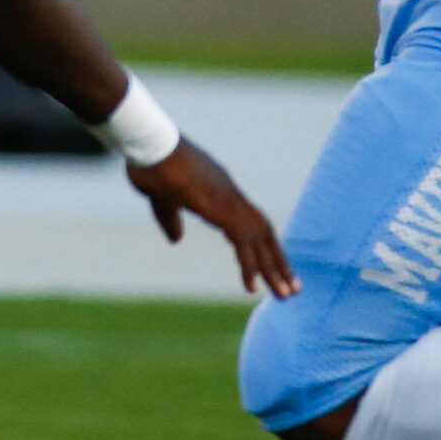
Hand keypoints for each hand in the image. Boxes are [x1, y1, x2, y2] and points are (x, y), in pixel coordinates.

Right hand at [127, 139, 299, 298]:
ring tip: (284, 294)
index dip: (264, 247)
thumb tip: (177, 239)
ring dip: (273, 268)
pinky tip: (251, 288)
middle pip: (264, 233)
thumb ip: (171, 219)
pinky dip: (249, 266)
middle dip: (279, 262)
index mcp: (220, 192)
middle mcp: (230, 195)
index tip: (273, 269)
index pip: (251, 224)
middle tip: (292, 289)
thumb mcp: (162, 200)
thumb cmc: (151, 165)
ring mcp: (227, 200)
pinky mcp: (219, 207)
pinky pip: (242, 241)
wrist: (148, 145)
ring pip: (259, 239)